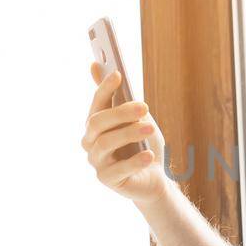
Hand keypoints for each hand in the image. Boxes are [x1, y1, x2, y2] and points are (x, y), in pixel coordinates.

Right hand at [81, 61, 169, 203]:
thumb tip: (95, 65)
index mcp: (96, 124)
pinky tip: (149, 155)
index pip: (97, 103)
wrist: (155, 177)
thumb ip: (120, 97)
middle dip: (120, 112)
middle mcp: (91, 141)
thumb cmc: (144, 144)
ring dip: (130, 133)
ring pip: (106, 142)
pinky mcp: (107, 179)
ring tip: (151, 129)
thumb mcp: (137, 118)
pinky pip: (119, 169)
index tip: (118, 74)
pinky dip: (135, 161)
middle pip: (97, 122)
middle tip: (144, 107)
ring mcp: (96, 161)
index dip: (105, 88)